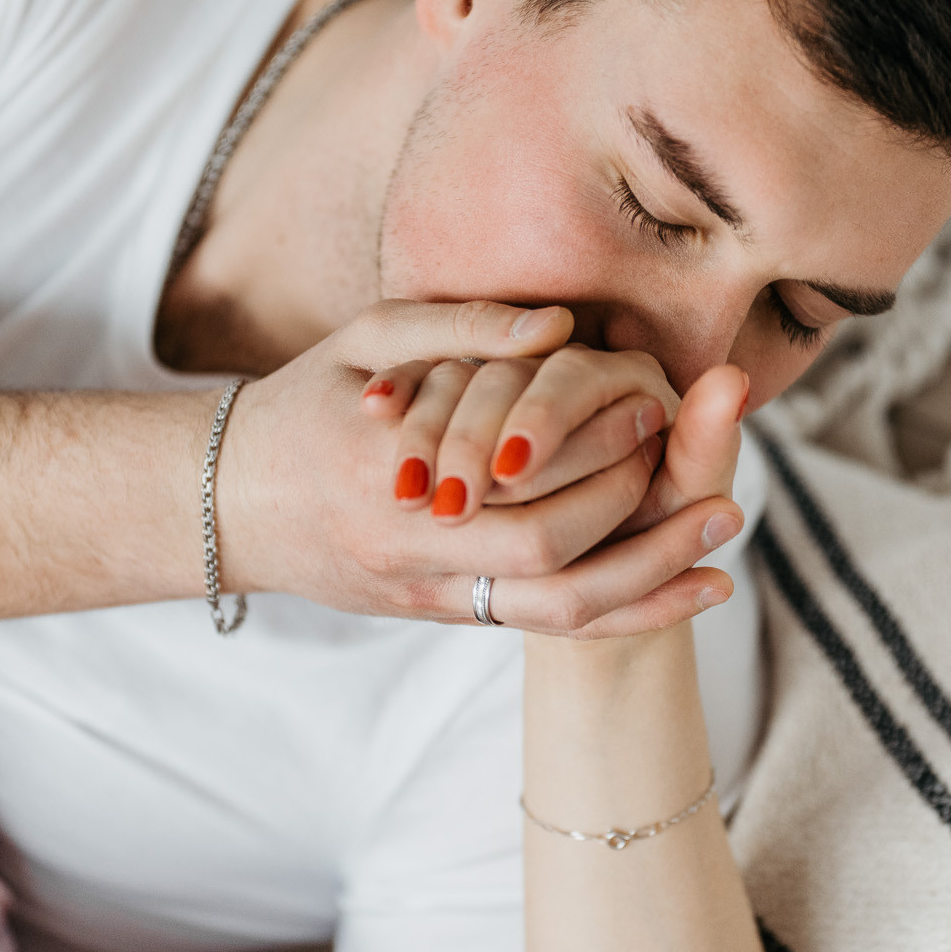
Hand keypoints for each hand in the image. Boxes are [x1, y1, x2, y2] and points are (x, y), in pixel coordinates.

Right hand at [216, 300, 739, 635]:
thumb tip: (560, 328)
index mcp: (393, 470)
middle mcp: (413, 547)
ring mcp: (427, 593)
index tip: (662, 402)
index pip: (524, 479)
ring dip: (650, 583)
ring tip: (724, 546)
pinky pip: (542, 625)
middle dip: (640, 517)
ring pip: (557, 610)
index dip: (601, 446)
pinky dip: (620, 612)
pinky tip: (685, 589)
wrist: (226, 502)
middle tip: (713, 475)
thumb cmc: (304, 402)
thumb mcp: (367, 338)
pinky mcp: (440, 615)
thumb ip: (461, 327)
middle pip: (553, 554)